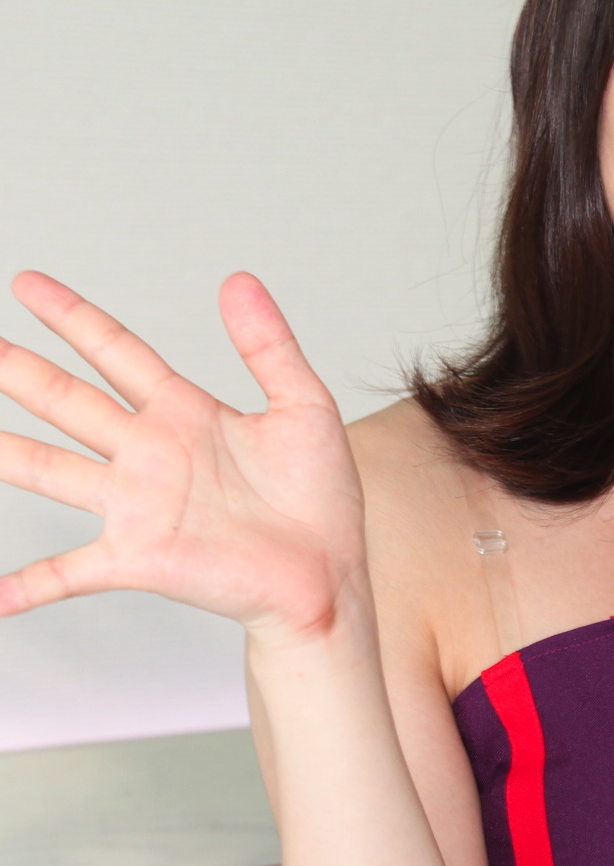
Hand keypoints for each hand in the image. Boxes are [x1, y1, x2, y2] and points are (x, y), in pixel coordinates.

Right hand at [0, 271, 369, 640]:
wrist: (328, 576)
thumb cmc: (320, 502)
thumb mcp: (304, 408)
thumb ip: (270, 346)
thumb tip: (240, 281)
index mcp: (184, 413)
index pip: (115, 351)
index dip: (71, 317)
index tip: (26, 283)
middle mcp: (150, 455)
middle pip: (66, 400)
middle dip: (18, 370)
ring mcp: (139, 505)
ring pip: (49, 468)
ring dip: (4, 453)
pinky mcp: (141, 557)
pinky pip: (69, 572)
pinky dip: (28, 585)